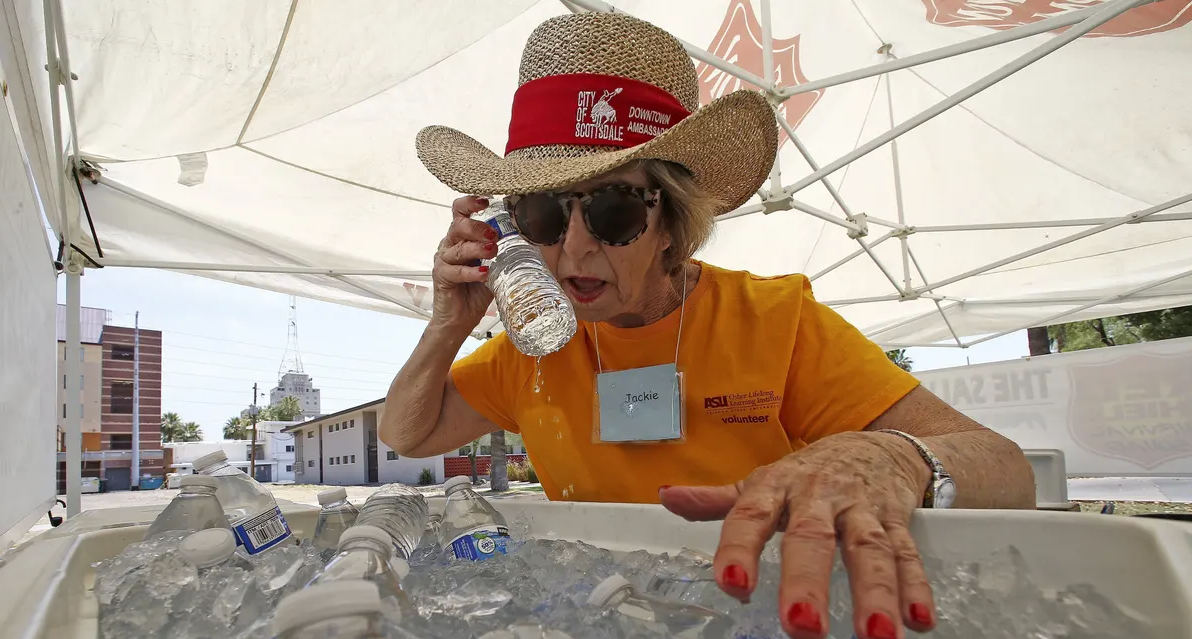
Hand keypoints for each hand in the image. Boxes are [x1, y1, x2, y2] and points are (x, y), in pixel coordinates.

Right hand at [431, 196, 497, 331]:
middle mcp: (450, 245)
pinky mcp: (441, 276)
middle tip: (495, 235)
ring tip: (493, 251)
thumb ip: (507, 254)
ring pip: (458, 248)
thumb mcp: (497, 268)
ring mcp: (444, 260)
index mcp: (462, 238)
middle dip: (478, 227)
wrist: (460, 318)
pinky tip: (485, 274)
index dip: (470, 203)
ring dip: (477, 248)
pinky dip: (471, 272)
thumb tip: (534, 242)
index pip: (460, 212)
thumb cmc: (477, 290)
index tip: (486, 201)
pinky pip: (455, 270)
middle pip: (458, 225)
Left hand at [658, 431, 935, 638]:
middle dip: (808, 581)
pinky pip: (907, 553)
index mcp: (777, 486)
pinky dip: (914, 586)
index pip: (751, 515)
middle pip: (813, 538)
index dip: (741, 549)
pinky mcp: (897, 521)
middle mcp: (819, 497)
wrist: (877, 444)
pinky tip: (917, 619)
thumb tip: (667, 497)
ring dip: (875, 592)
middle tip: (801, 624)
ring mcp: (861, 509)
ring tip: (874, 635)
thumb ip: (719, 500)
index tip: (732, 586)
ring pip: (870, 550)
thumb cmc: (810, 473)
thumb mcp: (764, 481)